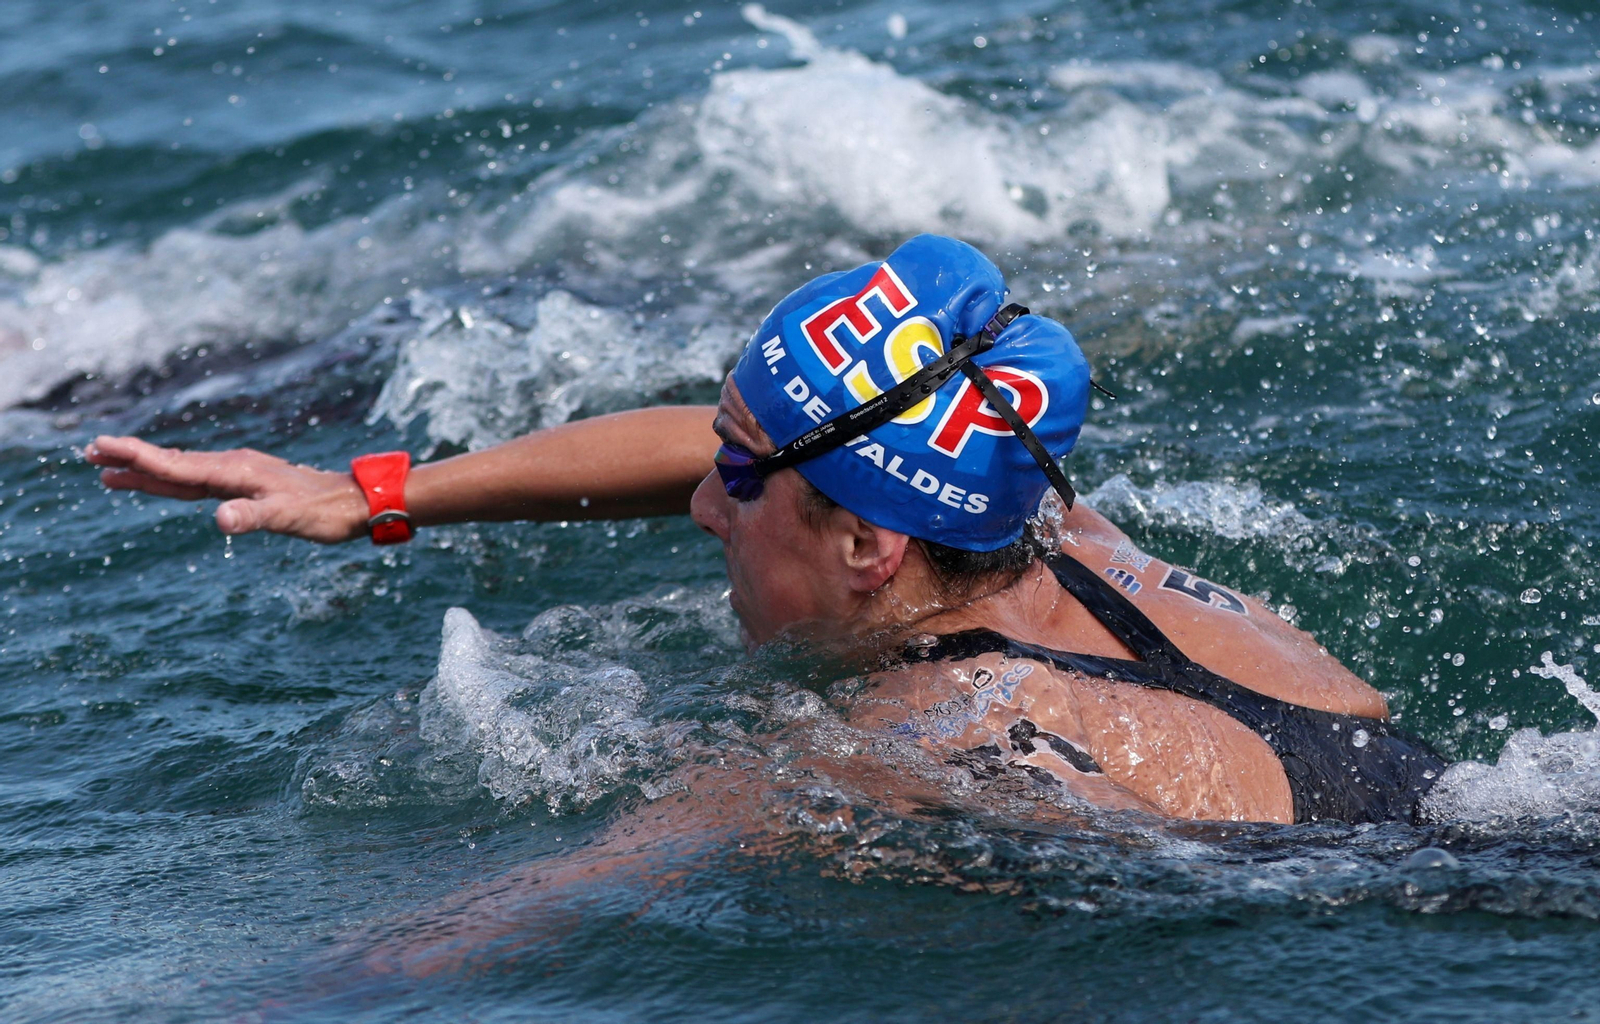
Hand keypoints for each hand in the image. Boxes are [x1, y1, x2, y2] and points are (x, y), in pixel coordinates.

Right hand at [85, 435, 369, 543]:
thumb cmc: (323, 513)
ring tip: (110, 471)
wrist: (355, 502)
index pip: (175, 465)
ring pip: (182, 472)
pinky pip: (199, 481)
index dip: (136, 458)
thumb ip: (252, 518)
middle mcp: (232, 466)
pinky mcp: (247, 483)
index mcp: (234, 471)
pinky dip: (174, 480)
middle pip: (171, 463)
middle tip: (89, 454)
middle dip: (130, 459)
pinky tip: (166, 482)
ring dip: (147, 470)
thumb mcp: (287, 518)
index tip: (102, 448)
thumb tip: (219, 520)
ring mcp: (239, 473)